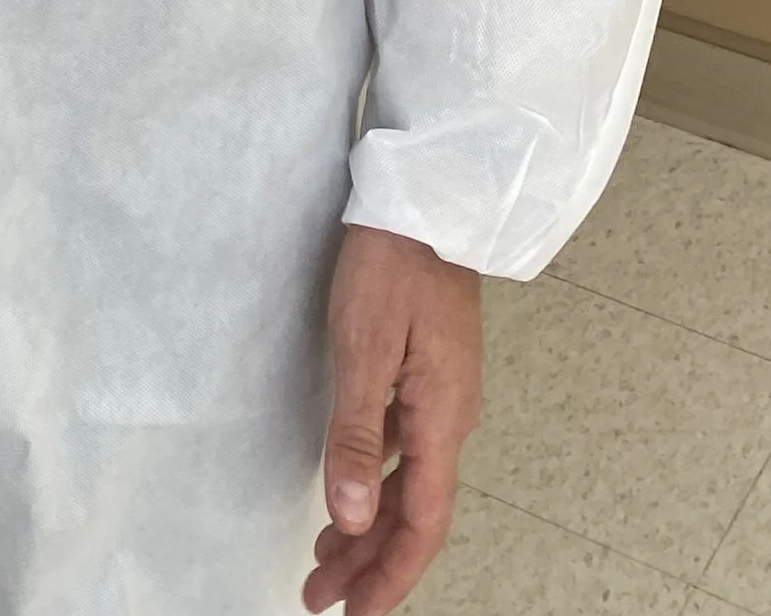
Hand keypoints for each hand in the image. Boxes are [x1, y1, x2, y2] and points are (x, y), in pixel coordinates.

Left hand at [302, 225, 481, 614]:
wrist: (426, 197)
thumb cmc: (391, 263)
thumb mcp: (363, 348)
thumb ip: (358, 436)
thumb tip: (352, 516)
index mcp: (442, 419)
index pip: (422, 523)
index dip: (390, 576)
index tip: (355, 614)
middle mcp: (451, 416)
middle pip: (415, 511)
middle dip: (369, 561)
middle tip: (320, 595)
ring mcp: (443, 393)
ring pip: (410, 480)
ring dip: (369, 523)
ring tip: (327, 555)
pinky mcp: (430, 370)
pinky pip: (407, 446)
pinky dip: (377, 478)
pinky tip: (350, 485)